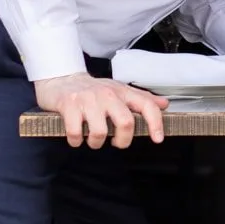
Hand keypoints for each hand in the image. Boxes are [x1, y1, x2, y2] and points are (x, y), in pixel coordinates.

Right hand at [34, 73, 167, 148]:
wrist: (60, 80)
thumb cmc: (92, 90)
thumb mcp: (119, 91)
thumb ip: (141, 99)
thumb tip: (164, 104)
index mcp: (122, 92)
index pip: (146, 105)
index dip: (155, 123)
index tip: (157, 139)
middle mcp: (107, 94)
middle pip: (125, 123)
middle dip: (122, 141)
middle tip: (116, 143)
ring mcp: (88, 99)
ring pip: (100, 132)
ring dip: (96, 143)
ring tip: (93, 140)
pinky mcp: (69, 105)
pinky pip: (76, 133)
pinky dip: (76, 141)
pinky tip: (76, 138)